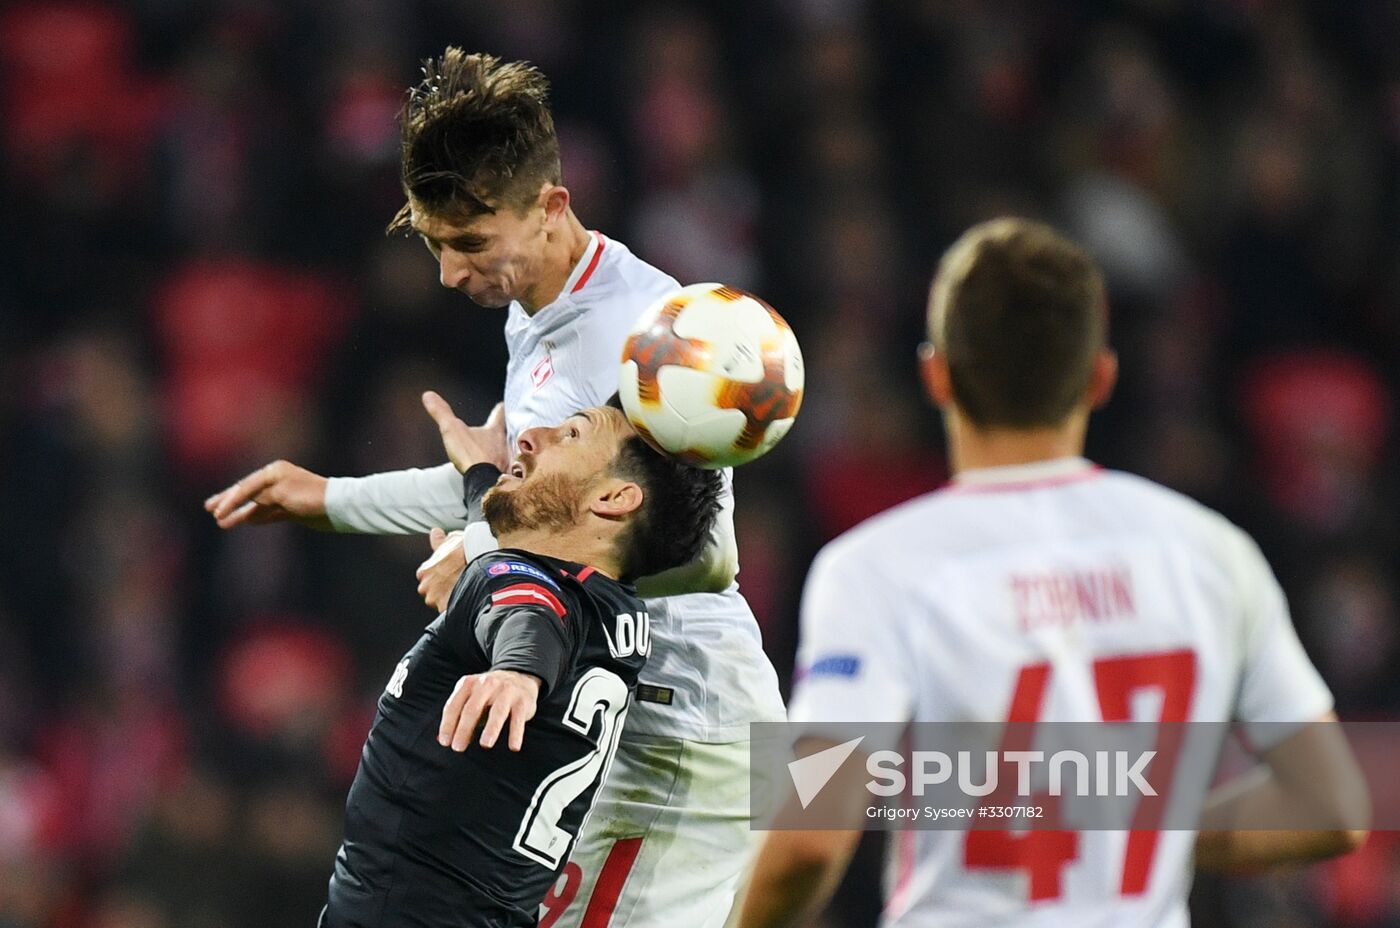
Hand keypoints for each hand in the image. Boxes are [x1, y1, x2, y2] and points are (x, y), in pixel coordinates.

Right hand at [204, 460, 330, 529]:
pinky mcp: (292, 509)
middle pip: (248, 493)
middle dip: (228, 502)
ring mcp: (284, 496)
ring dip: (240, 513)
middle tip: (209, 509)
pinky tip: (245, 522)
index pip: (246, 486)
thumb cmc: (309, 496)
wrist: (336, 507)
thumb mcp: (280, 493)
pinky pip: (268, 513)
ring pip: (256, 505)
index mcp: (274, 472)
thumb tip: (250, 506)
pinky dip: (256, 517)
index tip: (216, 512)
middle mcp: (277, 481)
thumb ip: (261, 497)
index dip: (229, 500)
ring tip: (221, 522)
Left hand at [417, 528, 466, 611]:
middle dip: (443, 591)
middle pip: (432, 594)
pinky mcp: (445, 609)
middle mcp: (425, 586)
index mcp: (423, 571)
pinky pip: (450, 612)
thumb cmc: (464, 549)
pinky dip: (458, 608)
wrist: (478, 560)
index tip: (451, 576)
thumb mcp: (451, 540)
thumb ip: (439, 540)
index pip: (428, 579)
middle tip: (458, 584)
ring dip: (450, 600)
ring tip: (464, 593)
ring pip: (440, 604)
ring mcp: (434, 599)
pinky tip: (467, 601)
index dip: (441, 578)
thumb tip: (435, 533)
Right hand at [422, 391, 507, 472]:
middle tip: (510, 424)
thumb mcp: (452, 430)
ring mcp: (509, 460)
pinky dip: (508, 466)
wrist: (484, 482)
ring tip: (506, 446)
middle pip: (509, 431)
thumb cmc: (470, 455)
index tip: (502, 404)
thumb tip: (428, 395)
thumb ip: (442, 413)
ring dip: (508, 447)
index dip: (500, 409)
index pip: (499, 414)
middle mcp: (505, 443)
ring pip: (511, 449)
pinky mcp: (508, 475)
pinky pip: (511, 468)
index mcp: (494, 431)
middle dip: (508, 428)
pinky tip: (503, 469)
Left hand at [438, 670, 540, 751]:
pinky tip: (513, 747)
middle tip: (458, 747)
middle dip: (464, 729)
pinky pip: (518, 719)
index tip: (445, 742)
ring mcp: (506, 692)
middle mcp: (487, 685)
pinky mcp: (522, 701)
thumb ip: (459, 716)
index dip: (448, 724)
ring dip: (491, 729)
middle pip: (473, 709)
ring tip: (485, 744)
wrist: (519, 677)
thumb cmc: (489, 694)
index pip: (454, 705)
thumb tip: (444, 740)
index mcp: (469, 684)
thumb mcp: (472, 697)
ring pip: (497, 712)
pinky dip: (516, 733)